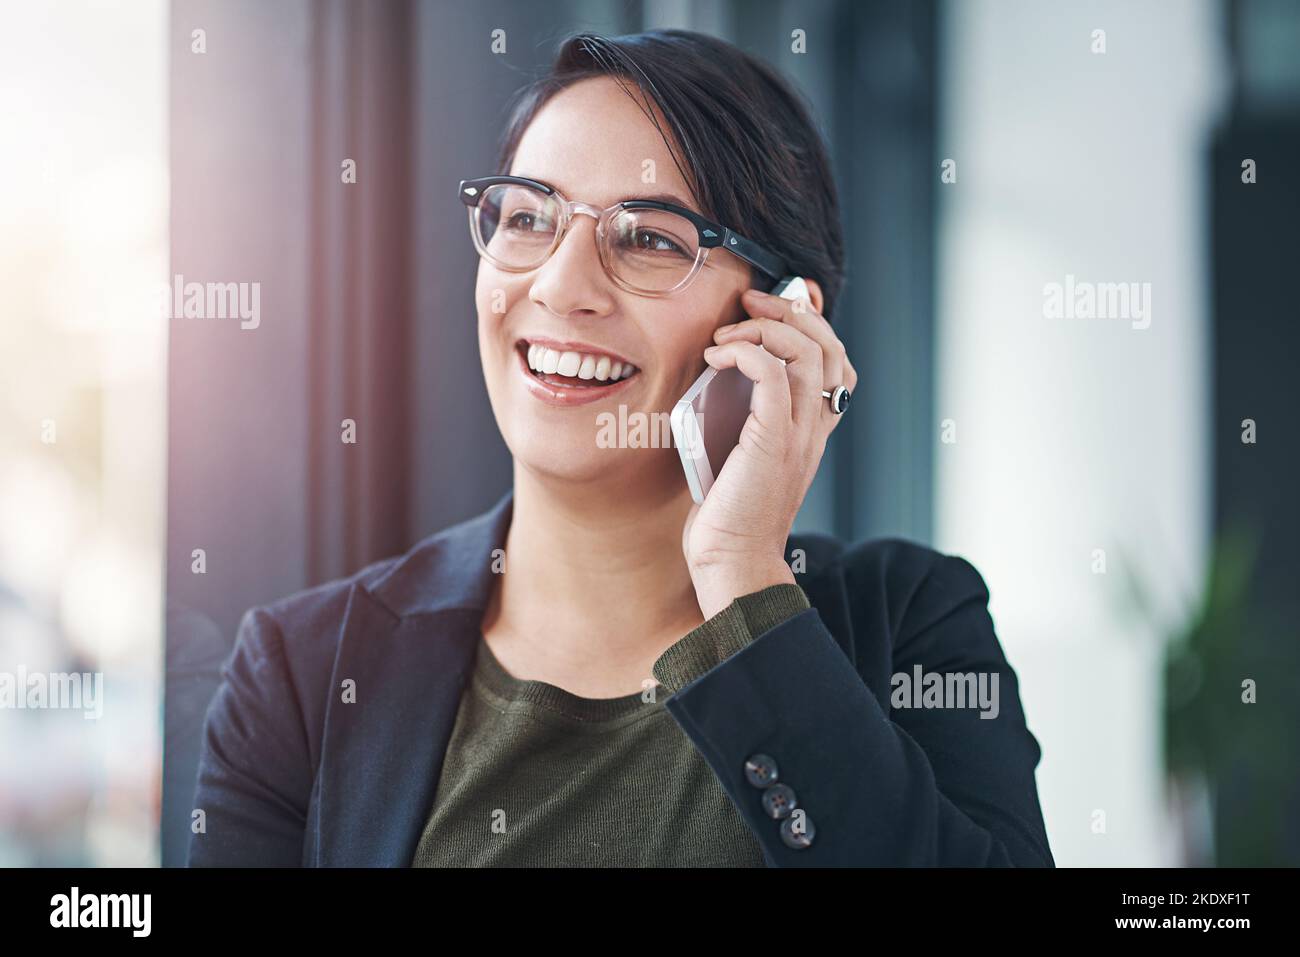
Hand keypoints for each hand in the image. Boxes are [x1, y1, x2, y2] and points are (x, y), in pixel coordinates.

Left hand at [682, 287, 857, 617]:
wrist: (732, 563)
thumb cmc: (728, 515)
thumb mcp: (741, 454)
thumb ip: (744, 419)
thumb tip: (717, 380)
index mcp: (812, 430)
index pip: (836, 361)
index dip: (809, 326)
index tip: (764, 315)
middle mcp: (815, 428)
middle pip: (828, 345)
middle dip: (788, 311)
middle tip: (747, 304)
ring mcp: (799, 435)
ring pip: (808, 352)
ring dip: (764, 328)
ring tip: (726, 334)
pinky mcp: (773, 441)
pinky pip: (775, 376)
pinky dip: (746, 354)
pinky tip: (717, 358)